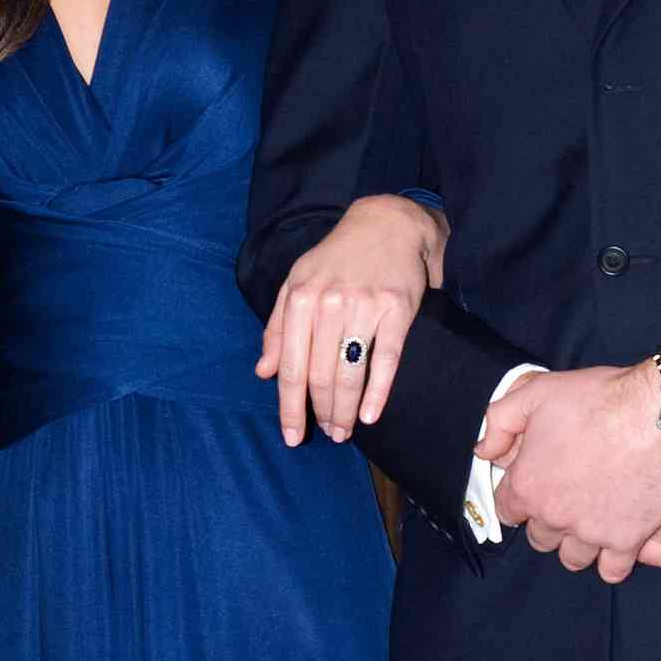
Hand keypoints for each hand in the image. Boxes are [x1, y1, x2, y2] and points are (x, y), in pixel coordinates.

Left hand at [258, 195, 448, 445]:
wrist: (388, 224)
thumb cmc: (337, 258)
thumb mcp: (297, 283)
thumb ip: (278, 328)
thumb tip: (263, 371)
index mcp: (300, 298)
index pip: (290, 366)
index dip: (289, 407)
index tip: (291, 436)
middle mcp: (329, 303)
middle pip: (319, 375)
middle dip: (320, 413)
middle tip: (327, 435)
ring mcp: (364, 306)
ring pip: (349, 372)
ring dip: (345, 410)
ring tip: (344, 431)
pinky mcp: (397, 309)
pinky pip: (386, 359)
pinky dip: (377, 392)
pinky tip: (370, 415)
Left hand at [478, 361, 660, 582]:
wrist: (658, 413)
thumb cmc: (597, 399)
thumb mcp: (536, 393)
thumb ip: (500, 421)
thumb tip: (483, 449)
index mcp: (528, 485)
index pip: (506, 510)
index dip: (517, 497)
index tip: (532, 488)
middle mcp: (554, 516)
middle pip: (539, 537)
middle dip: (548, 520)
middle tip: (566, 499)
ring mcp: (591, 532)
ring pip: (572, 557)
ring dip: (577, 542)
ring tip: (590, 520)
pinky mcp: (627, 540)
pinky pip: (612, 570)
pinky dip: (611, 561)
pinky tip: (616, 541)